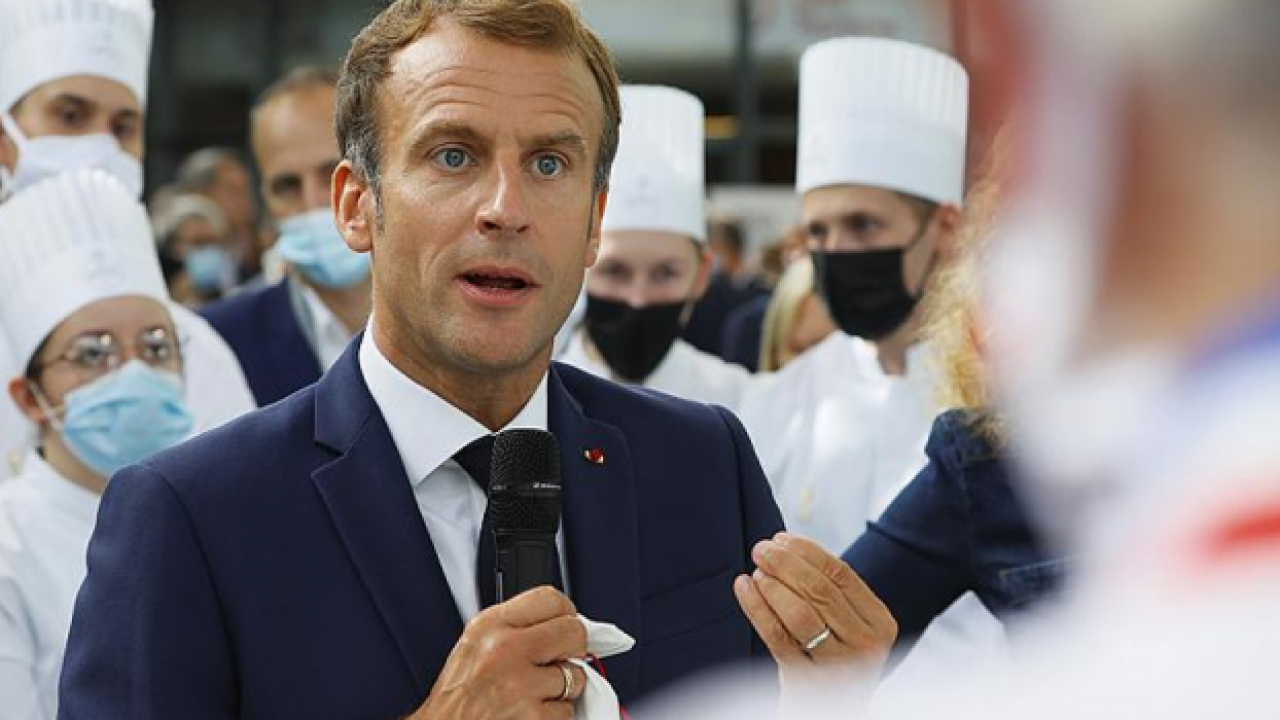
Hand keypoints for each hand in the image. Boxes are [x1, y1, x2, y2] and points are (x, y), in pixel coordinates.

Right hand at [409, 586, 589, 719]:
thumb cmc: (457, 698)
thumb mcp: (475, 645)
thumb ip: (515, 629)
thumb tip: (560, 623)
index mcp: (489, 626)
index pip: (550, 598)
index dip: (566, 613)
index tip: (566, 623)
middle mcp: (504, 650)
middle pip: (572, 632)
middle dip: (573, 649)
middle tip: (559, 660)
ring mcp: (519, 685)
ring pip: (575, 675)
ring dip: (564, 688)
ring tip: (536, 692)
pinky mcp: (532, 717)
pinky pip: (567, 710)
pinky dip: (556, 715)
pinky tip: (532, 712)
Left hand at [734, 533, 896, 680]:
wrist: (830, 711)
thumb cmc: (833, 659)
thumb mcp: (846, 626)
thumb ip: (828, 591)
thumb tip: (784, 545)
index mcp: (880, 623)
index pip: (841, 574)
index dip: (807, 551)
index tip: (781, 538)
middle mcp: (866, 645)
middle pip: (820, 590)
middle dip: (785, 563)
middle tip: (761, 549)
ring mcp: (839, 667)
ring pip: (799, 613)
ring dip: (772, 585)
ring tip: (755, 571)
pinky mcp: (808, 683)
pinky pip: (777, 637)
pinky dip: (757, 607)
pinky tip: (744, 589)